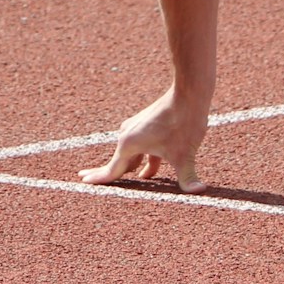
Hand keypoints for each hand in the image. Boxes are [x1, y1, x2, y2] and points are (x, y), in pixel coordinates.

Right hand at [78, 87, 208, 192]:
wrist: (189, 93)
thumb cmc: (184, 123)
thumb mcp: (184, 155)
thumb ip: (188, 178)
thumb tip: (199, 191)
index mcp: (129, 145)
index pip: (112, 170)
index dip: (98, 179)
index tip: (83, 183)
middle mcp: (127, 135)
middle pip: (116, 161)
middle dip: (103, 172)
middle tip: (83, 177)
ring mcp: (136, 128)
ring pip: (131, 155)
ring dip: (130, 169)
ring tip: (123, 182)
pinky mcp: (146, 123)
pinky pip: (141, 147)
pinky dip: (143, 160)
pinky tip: (149, 172)